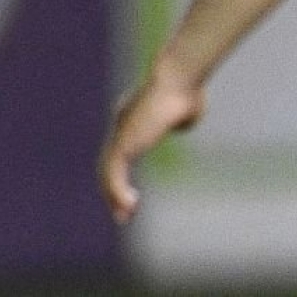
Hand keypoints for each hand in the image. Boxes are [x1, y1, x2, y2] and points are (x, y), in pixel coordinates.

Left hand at [102, 63, 204, 221]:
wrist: (178, 80)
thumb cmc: (188, 92)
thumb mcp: (188, 113)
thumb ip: (180, 123)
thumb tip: (179, 128)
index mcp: (134, 118)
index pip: (122, 150)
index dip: (124, 170)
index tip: (130, 188)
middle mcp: (122, 126)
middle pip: (110, 165)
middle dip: (115, 189)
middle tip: (124, 211)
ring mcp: (119, 135)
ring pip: (108, 173)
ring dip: (115, 196)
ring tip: (125, 216)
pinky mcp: (121, 144)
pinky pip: (114, 176)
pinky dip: (118, 193)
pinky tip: (129, 206)